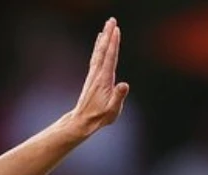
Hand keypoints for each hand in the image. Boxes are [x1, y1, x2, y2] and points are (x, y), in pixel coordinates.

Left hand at [68, 17, 129, 137]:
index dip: (113, 44)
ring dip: (103, 38)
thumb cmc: (99, 117)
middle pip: (103, 50)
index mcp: (104, 80)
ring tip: (107, 26)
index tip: (116, 30)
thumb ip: (119, 97)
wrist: (82, 120)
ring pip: (99, 52)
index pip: (110, 58)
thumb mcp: (112, 110)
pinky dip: (98, 47)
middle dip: (108, 35)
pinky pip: (96, 57)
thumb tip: (125, 84)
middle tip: (112, 20)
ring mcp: (94, 75)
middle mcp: (98, 74)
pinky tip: (100, 41)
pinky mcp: (93, 77)